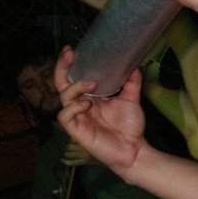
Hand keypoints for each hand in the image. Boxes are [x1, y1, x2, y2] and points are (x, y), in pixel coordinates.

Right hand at [55, 46, 146, 175]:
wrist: (135, 149)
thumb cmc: (130, 127)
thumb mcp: (131, 99)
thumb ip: (131, 83)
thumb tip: (134, 65)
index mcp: (90, 97)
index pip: (74, 78)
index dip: (69, 64)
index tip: (72, 49)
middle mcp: (80, 105)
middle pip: (62, 84)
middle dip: (63, 68)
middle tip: (70, 54)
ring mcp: (78, 117)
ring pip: (64, 98)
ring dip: (76, 87)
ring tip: (91, 84)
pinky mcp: (76, 131)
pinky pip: (65, 116)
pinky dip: (73, 108)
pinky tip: (87, 104)